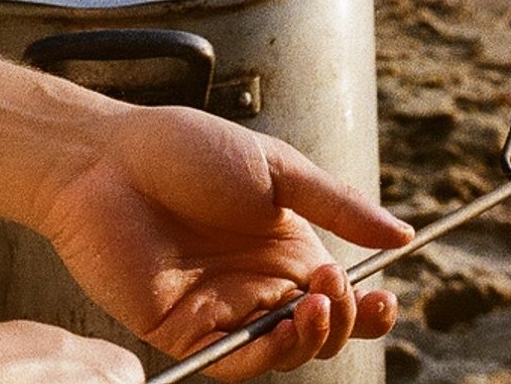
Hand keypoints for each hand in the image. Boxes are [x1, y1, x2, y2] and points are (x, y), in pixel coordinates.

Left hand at [32, 101, 409, 376]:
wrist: (108, 160)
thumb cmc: (185, 149)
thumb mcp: (275, 167)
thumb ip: (335, 204)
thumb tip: (402, 232)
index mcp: (283, 243)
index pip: (337, 292)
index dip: (366, 306)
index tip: (386, 299)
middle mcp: (257, 282)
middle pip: (318, 329)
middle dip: (342, 319)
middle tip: (335, 285)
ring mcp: (223, 310)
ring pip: (284, 352)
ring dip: (312, 337)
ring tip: (314, 301)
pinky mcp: (187, 333)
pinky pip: (236, 362)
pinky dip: (267, 355)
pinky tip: (283, 328)